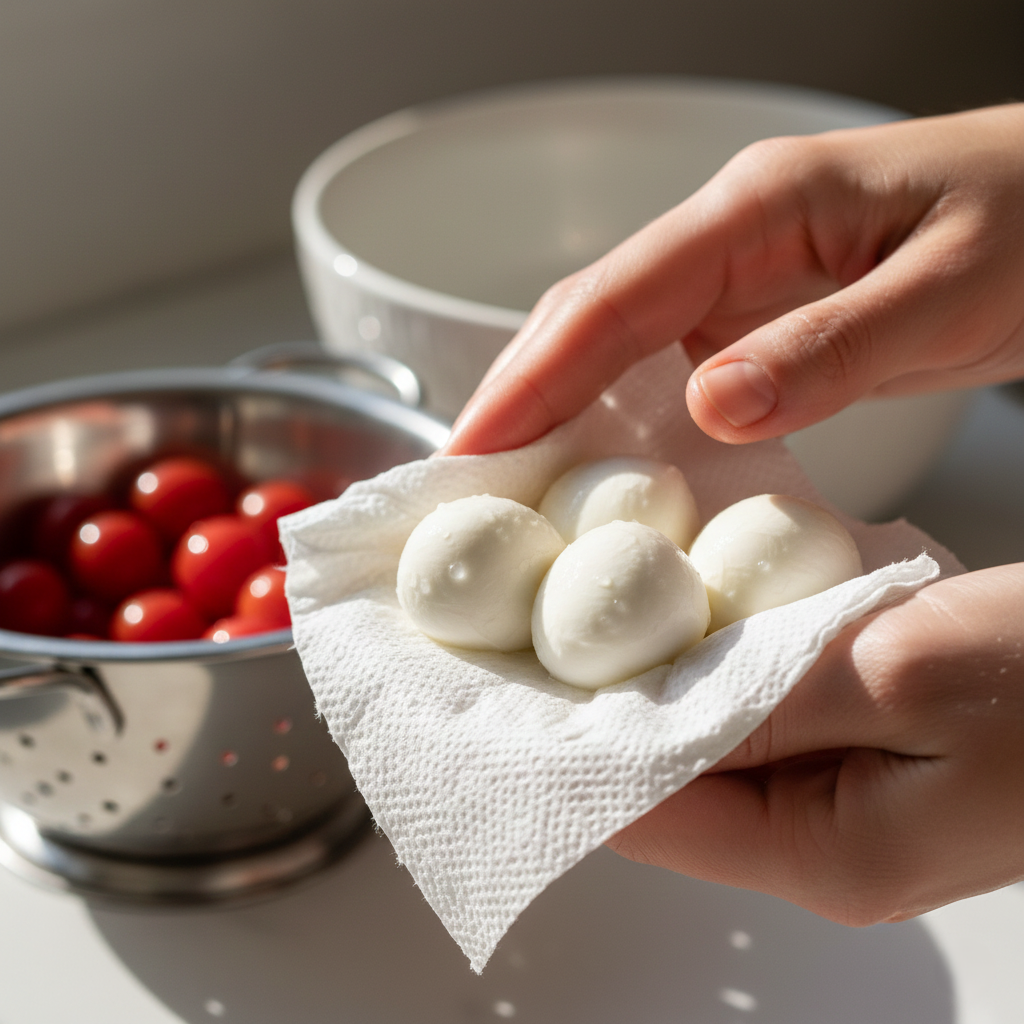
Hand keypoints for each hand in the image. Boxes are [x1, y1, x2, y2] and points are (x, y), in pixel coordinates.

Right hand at [444, 103, 1023, 455]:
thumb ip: (829, 349)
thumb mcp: (948, 292)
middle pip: (588, 313)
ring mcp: (738, 273)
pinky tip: (601, 464)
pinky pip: (664, 364)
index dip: (533, 377)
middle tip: (460, 474)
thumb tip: (712, 407)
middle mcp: (729, 234)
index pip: (614, 298)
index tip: (475, 447)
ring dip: (556, 407)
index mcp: (757, 209)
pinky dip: (619, 415)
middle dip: (517, 392)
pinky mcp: (756, 313)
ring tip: (506, 479)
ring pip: (615, 339)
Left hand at [607, 564, 1023, 923]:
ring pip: (722, 757)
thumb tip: (640, 716)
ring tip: (661, 615)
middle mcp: (825, 854)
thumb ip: (759, 698)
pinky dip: (743, 682)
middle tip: (599, 621)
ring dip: (692, 689)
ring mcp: (847, 819)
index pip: (652, 817)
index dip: (590, 746)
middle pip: (680, 790)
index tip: (544, 679)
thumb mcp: (894, 676)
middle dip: (636, 710)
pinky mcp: (865, 775)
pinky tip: (735, 627)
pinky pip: (770, 735)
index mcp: (824, 856)